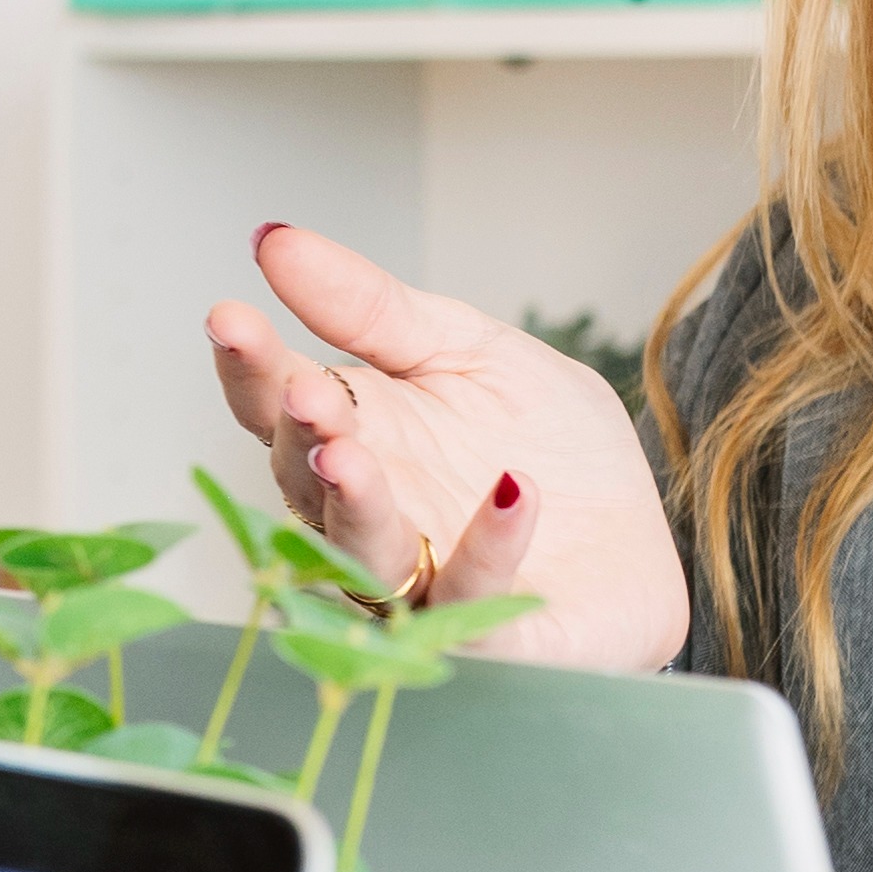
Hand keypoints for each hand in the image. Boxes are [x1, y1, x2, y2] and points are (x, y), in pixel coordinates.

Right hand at [202, 223, 689, 671]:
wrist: (643, 531)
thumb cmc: (548, 443)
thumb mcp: (469, 350)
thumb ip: (371, 307)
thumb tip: (272, 240)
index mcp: (355, 439)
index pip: (278, 406)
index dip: (250, 367)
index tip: (228, 317)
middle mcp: (369, 517)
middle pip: (306, 482)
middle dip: (299, 437)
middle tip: (303, 394)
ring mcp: (423, 583)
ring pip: (364, 555)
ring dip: (354, 507)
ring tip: (349, 454)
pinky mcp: (493, 631)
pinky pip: (474, 601)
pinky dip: (488, 549)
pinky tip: (513, 491)